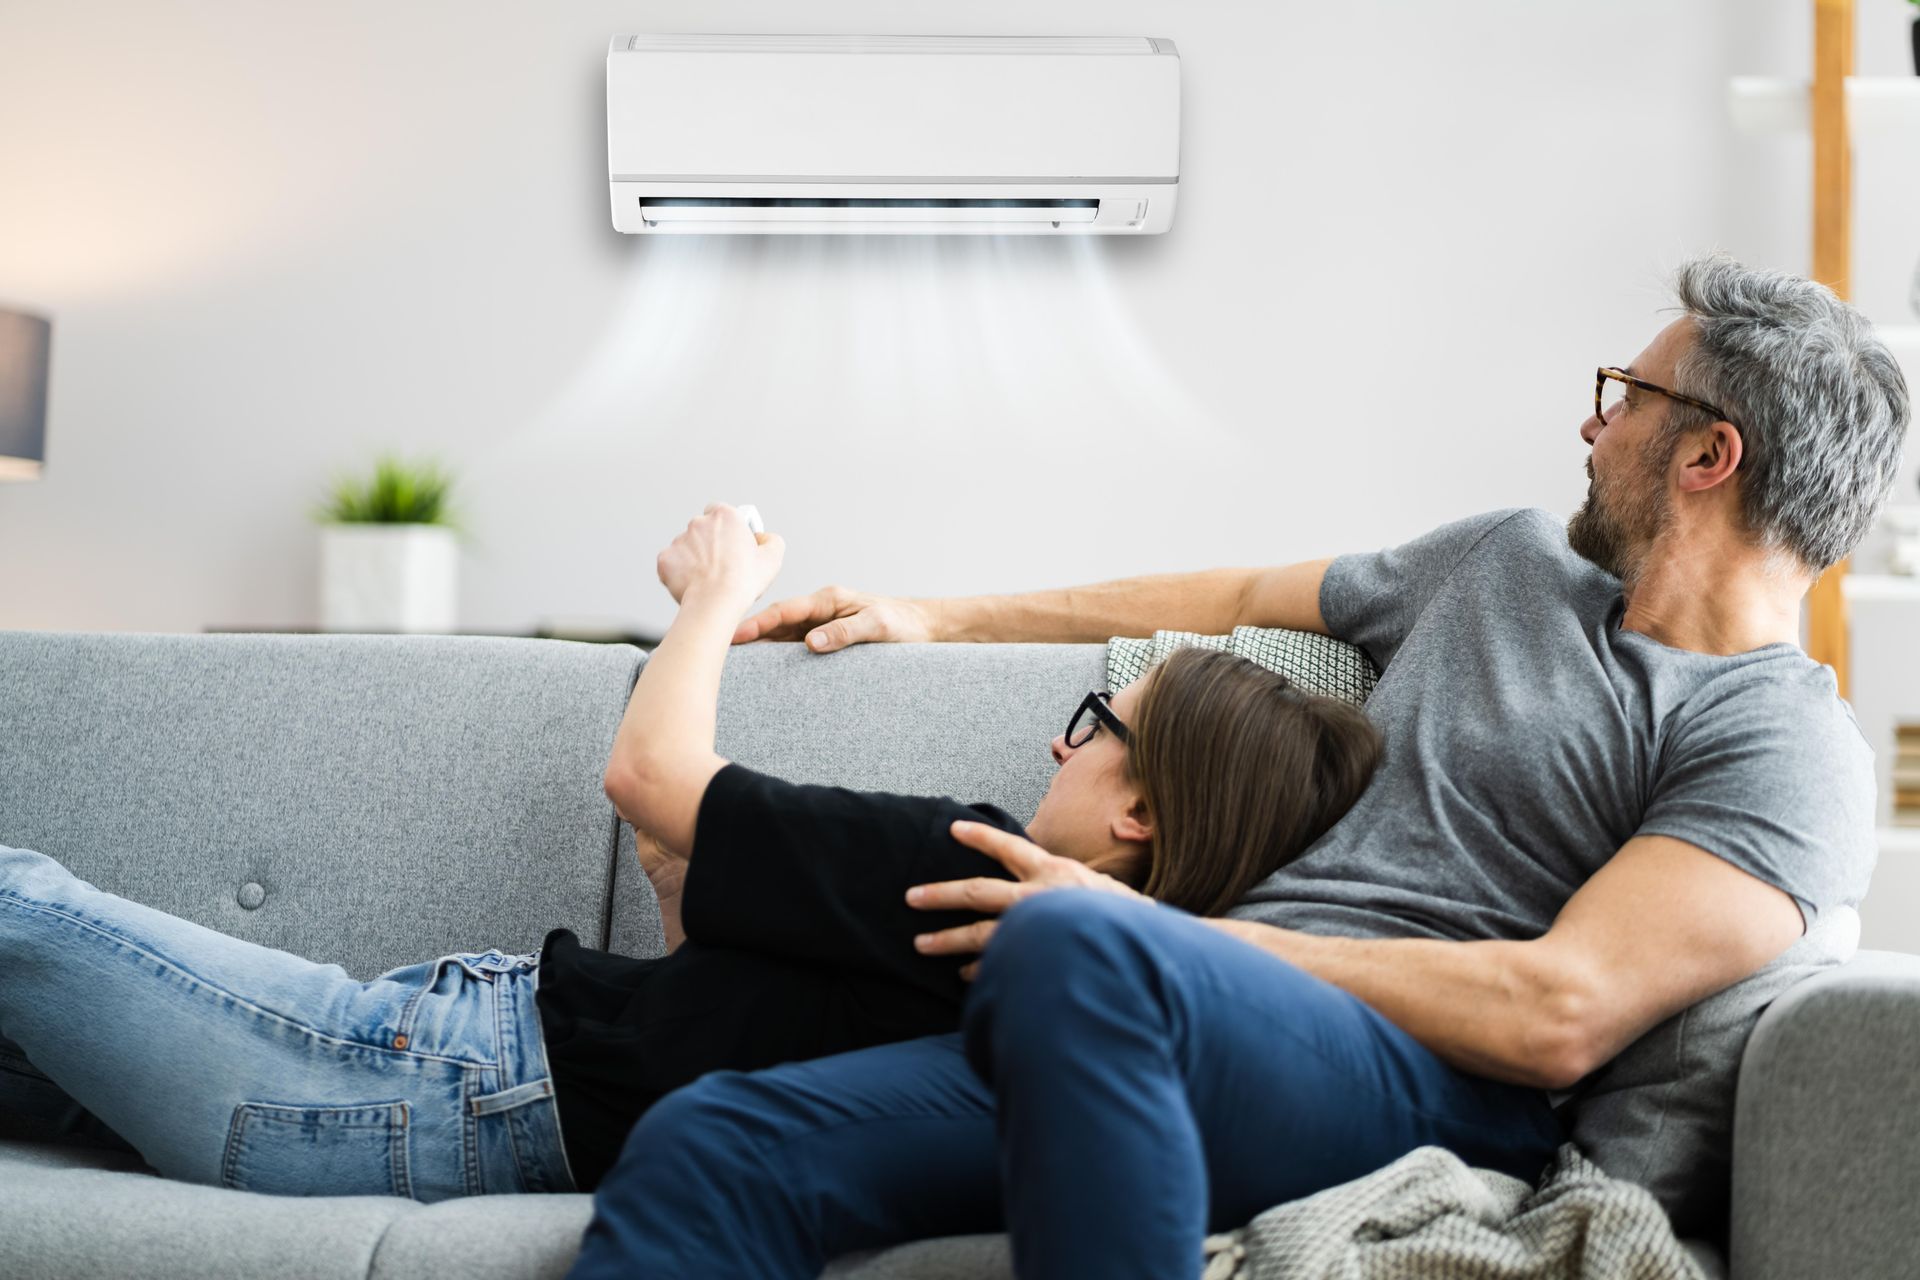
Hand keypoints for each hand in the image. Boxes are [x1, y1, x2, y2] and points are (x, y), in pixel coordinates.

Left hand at [657, 505, 785, 605]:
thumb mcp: (773, 558)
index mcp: (724, 515)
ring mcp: (678, 540)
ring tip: (708, 580)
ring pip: (686, 548)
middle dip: (709, 544)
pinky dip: (679, 574)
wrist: (716, 602)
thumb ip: (771, 540)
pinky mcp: (665, 559)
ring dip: (695, 560)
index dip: (727, 528)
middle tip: (722, 566)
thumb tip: (763, 538)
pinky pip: (672, 565)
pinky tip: (693, 586)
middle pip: (702, 530)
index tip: (732, 541)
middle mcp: (698, 522)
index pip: (720, 512)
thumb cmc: (744, 581)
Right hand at [732, 585, 935, 650]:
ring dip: (760, 647)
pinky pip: (795, 647)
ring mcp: (821, 625)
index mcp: (828, 600)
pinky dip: (777, 656)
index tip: (734, 636)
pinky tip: (764, 671)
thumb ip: (845, 632)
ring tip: (732, 664)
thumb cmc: (903, 623)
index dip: (757, 624)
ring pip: (781, 635)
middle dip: (748, 635)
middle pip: (776, 623)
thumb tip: (811, 643)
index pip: (784, 611)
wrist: (923, 627)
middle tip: (719, 651)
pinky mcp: (826, 639)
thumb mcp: (878, 626)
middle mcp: (820, 611)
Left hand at [907, 821, 1149, 979]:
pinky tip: (965, 974)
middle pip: (979, 892)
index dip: (980, 838)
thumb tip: (1032, 891)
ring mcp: (1038, 931)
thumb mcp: (1093, 888)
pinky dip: (981, 969)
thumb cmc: (1123, 918)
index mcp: (1055, 873)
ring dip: (948, 940)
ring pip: (982, 934)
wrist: (1151, 948)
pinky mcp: (1039, 958)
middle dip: (941, 895)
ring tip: (922, 944)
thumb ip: (1059, 887)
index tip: (953, 828)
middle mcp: (1042, 897)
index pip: (1010, 847)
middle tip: (911, 897)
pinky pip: (1000, 963)